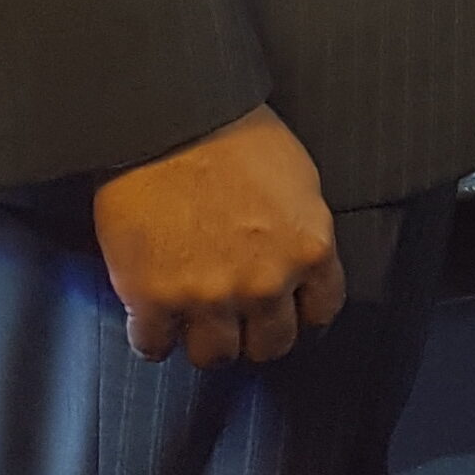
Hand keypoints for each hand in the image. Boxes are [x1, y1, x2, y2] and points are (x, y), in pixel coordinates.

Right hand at [93, 104, 345, 369]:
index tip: (285, 307)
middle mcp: (266, 282)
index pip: (321, 311)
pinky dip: (153, 336)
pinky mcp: (154, 300)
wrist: (169, 116)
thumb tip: (298, 261)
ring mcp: (209, 296)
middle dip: (255, 331)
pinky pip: (155, 347)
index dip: (300, 311)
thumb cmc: (234, 132)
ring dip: (206, 339)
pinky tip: (152, 316)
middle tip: (237, 314)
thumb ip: (301, 230)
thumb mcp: (297, 178)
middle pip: (270, 345)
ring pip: (216, 357)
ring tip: (194, 317)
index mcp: (309, 248)